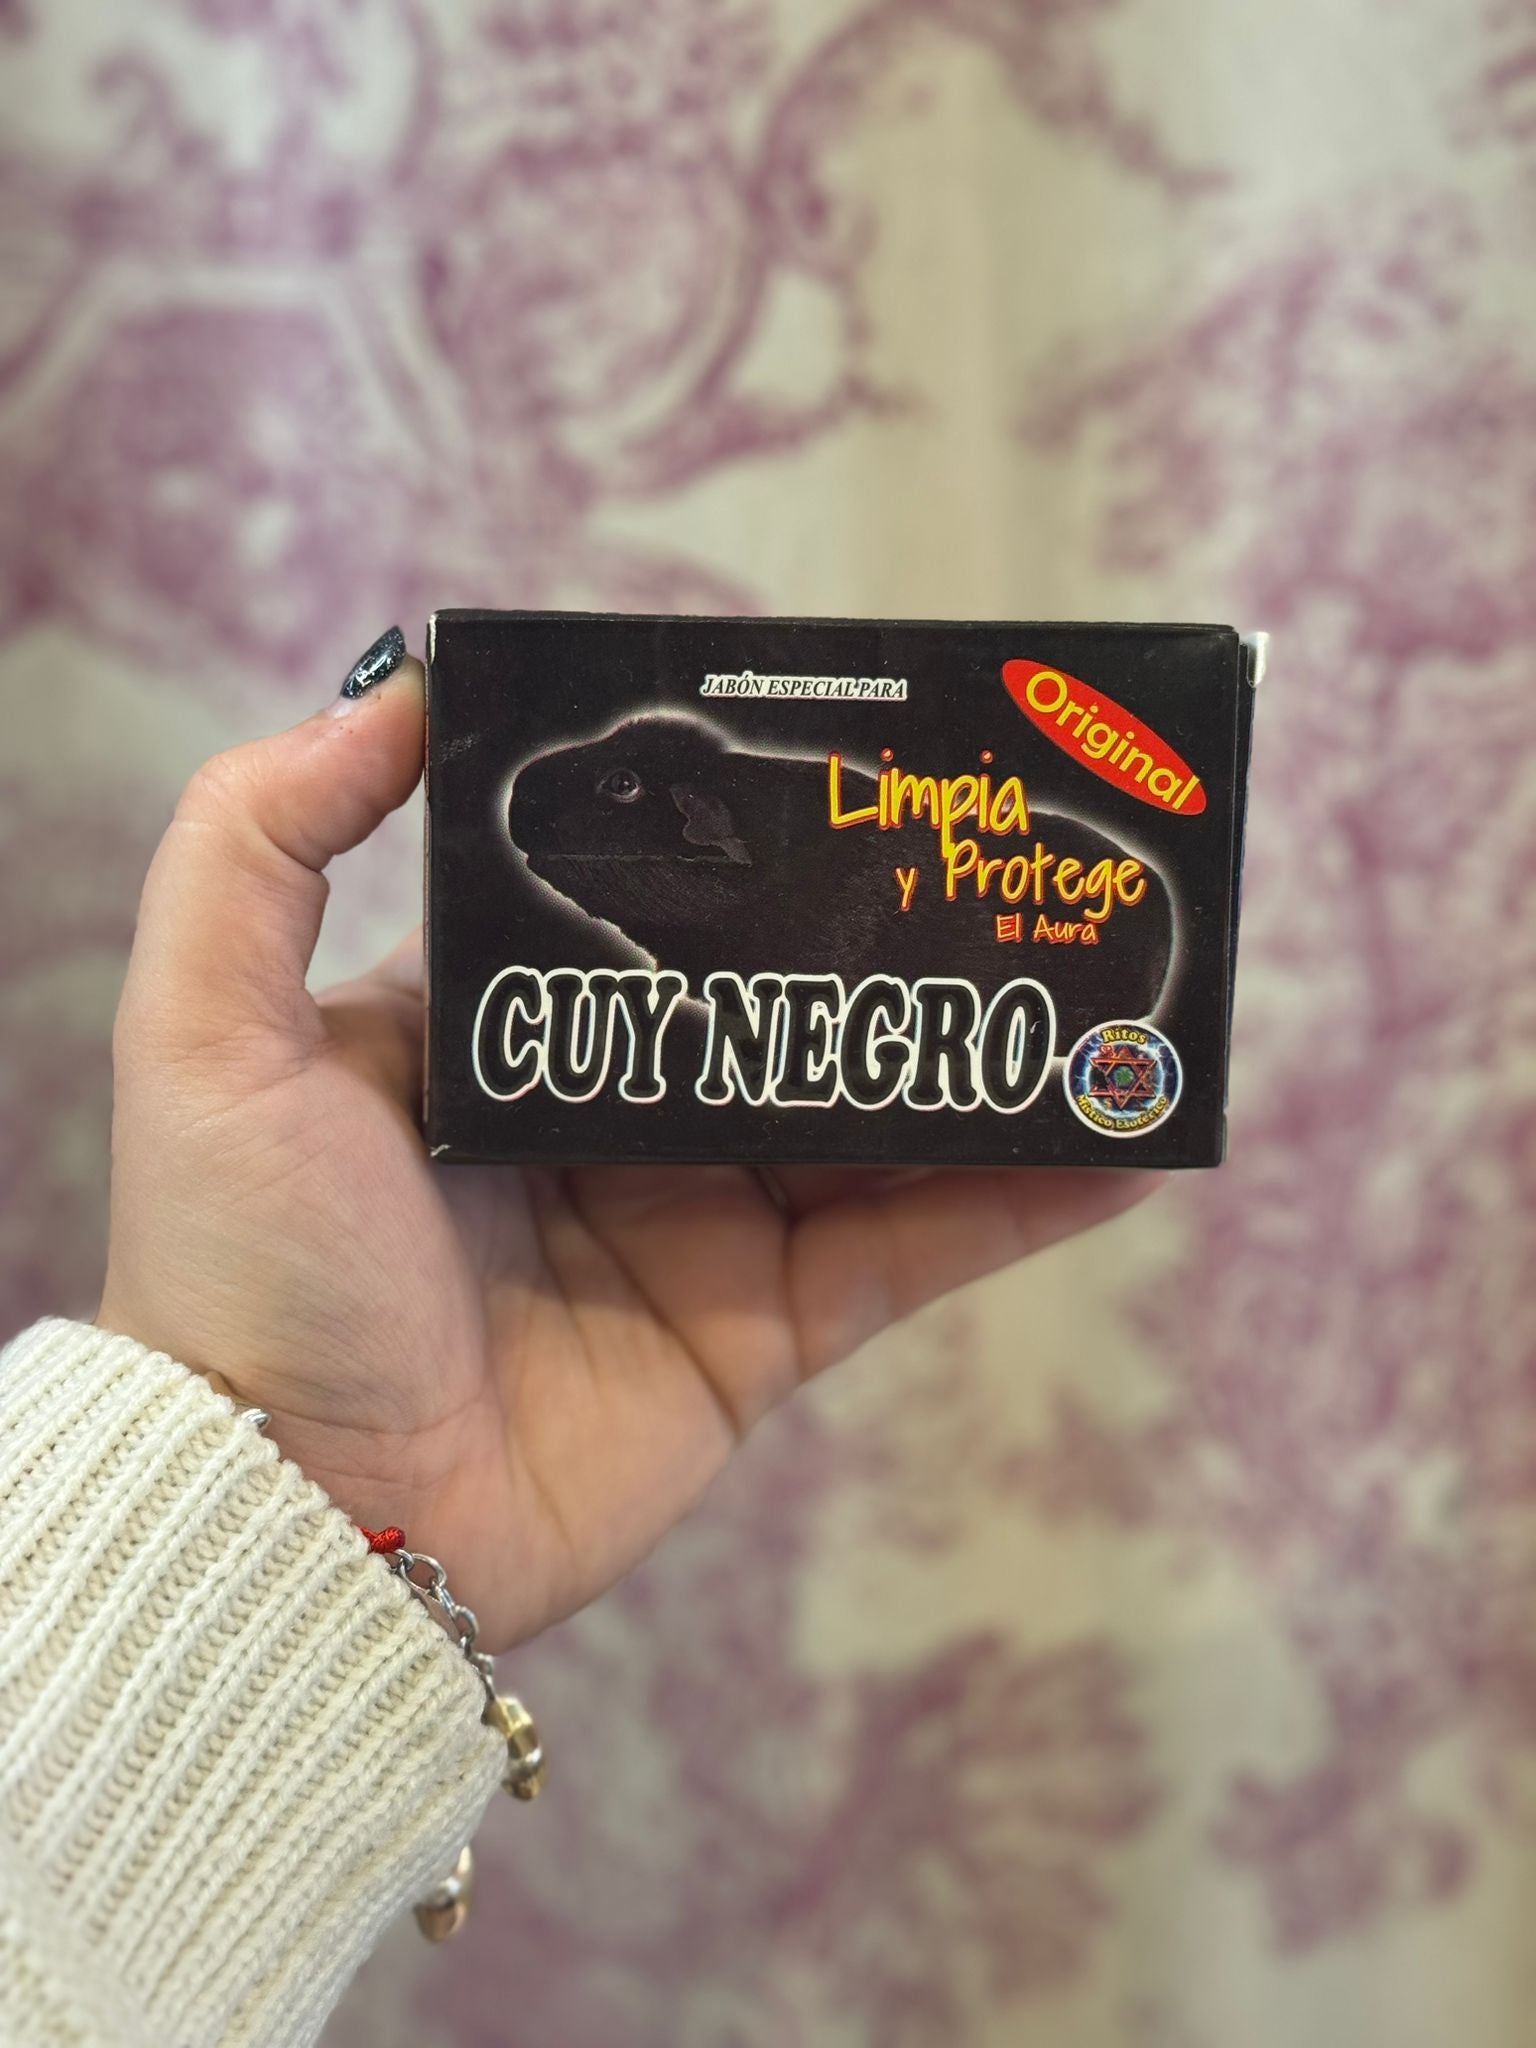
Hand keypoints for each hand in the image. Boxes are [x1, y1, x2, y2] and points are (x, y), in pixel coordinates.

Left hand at [99, 649, 1156, 1650]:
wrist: (305, 1523)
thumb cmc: (241, 1274)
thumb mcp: (210, 1032)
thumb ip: (263, 841)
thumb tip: (406, 688)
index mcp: (503, 1025)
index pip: (647, 897)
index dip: (744, 830)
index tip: (844, 753)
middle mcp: (610, 1113)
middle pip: (785, 998)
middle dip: (896, 930)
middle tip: (1016, 844)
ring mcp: (698, 1224)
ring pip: (874, 1113)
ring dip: (987, 1053)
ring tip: (1108, 971)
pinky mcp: (763, 1334)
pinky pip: (912, 1249)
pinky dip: (1020, 1202)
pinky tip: (1120, 1143)